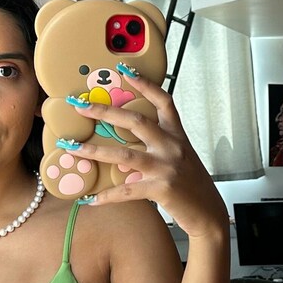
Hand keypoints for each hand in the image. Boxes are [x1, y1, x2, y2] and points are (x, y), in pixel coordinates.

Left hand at [64, 65, 228, 240]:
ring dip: (96, 151)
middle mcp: (172, 147)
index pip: (163, 101)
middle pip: (136, 121)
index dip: (145, 84)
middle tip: (80, 106)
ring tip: (74, 149)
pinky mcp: (162, 189)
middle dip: (105, 112)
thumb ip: (159, 148)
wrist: (208, 213)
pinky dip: (107, 196)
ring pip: (125, 154)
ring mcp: (167, 167)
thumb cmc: (192, 186)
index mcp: (177, 135)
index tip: (125, 70)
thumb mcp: (181, 158)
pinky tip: (92, 199)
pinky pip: (127, 191)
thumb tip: (126, 150)